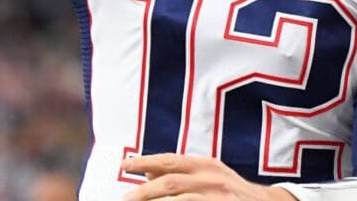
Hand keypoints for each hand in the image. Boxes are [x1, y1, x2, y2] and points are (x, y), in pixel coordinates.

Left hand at [120, 154, 294, 200]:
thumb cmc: (231, 191)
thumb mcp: (208, 175)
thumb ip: (181, 173)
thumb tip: (147, 172)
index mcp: (206, 165)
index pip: (170, 160)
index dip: (145, 161)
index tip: (125, 165)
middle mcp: (212, 179)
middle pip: (171, 181)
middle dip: (144, 190)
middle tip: (125, 198)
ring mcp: (217, 197)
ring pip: (180, 200)